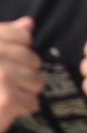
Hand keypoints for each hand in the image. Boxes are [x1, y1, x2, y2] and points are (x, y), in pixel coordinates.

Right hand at [0, 17, 42, 132]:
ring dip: (24, 92)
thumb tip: (28, 23)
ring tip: (5, 96)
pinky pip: (32, 102)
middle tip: (4, 85)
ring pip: (37, 81)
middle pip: (33, 60)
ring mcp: (2, 76)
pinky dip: (22, 109)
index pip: (23, 37)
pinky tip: (6, 109)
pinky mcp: (7, 99)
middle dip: (24, 75)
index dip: (18, 52)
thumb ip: (3, 37)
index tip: (6, 63)